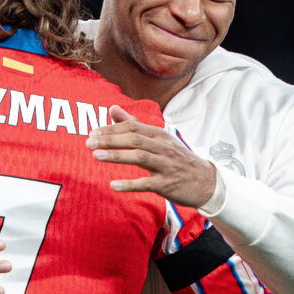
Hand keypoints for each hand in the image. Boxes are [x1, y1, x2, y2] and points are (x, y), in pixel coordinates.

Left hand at [86, 105, 217, 207]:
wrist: (205, 182)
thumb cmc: (177, 159)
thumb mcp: (158, 139)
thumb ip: (134, 124)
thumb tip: (112, 109)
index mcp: (159, 135)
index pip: (132, 127)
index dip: (111, 129)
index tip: (92, 133)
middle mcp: (162, 147)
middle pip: (134, 139)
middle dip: (110, 140)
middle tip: (89, 142)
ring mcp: (166, 165)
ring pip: (139, 157)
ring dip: (117, 156)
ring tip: (96, 156)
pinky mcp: (167, 184)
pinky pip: (146, 183)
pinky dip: (130, 184)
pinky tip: (113, 185)